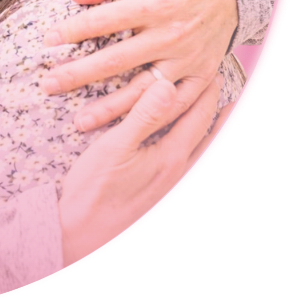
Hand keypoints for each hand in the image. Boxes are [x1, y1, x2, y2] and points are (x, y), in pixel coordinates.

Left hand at [40, 0, 236, 130]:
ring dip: (110, 108)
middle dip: (78, 75)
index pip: (103, 21)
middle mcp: (170, 35)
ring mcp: (187, 59)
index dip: (72, 31)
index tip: (47, 41)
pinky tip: (127, 130)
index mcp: (154, 4)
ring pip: (144, 90)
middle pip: (116, 60)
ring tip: (79, 121)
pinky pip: (177, 104)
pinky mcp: (202, 75)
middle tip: (48, 85)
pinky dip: (153, 119)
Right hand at [58, 76, 220, 265]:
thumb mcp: (115, 146)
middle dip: (214, 110)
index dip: (205, 94)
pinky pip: (188, 166)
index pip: (197, 118)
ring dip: (210, 131)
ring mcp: (171, 186)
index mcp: (171, 157)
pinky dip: (196, 150)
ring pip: (200, 152)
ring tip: (222, 116)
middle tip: (219, 86)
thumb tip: (168, 86)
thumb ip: (144, 116)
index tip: (211, 71)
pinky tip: (187, 149)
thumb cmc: (95, 189)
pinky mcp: (160, 195)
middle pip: (205, 135)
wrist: (84, 234)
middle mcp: (179, 173)